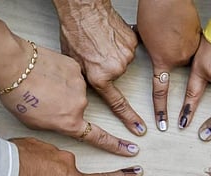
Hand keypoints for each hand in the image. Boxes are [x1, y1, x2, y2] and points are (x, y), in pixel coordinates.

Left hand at [0, 40, 139, 155]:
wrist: (13, 66)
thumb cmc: (18, 96)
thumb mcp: (34, 122)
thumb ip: (55, 124)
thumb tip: (62, 120)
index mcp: (70, 122)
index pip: (99, 137)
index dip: (116, 145)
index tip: (130, 149)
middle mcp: (80, 105)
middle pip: (77, 107)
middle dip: (61, 103)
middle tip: (39, 96)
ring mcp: (80, 85)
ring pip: (73, 89)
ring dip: (58, 87)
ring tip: (38, 82)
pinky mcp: (75, 67)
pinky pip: (70, 73)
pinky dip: (58, 73)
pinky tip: (44, 71)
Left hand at [53, 0, 146, 135]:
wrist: (83, 9)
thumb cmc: (73, 32)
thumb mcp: (71, 62)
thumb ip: (84, 78)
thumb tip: (89, 85)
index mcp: (100, 78)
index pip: (118, 104)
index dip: (129, 118)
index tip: (139, 128)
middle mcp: (116, 69)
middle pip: (115, 75)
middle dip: (105, 66)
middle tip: (93, 53)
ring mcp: (127, 56)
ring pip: (121, 61)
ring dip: (111, 53)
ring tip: (98, 41)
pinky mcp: (133, 43)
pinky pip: (128, 48)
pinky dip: (118, 43)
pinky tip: (107, 35)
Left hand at [137, 0, 200, 130]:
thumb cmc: (155, 11)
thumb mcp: (145, 36)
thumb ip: (155, 51)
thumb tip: (157, 55)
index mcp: (165, 60)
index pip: (161, 89)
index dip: (162, 108)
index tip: (164, 123)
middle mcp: (184, 58)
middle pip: (189, 69)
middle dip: (189, 61)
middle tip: (176, 41)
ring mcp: (197, 49)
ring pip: (200, 59)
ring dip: (197, 51)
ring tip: (186, 34)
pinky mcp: (206, 39)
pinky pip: (206, 48)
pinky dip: (203, 43)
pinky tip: (196, 32)